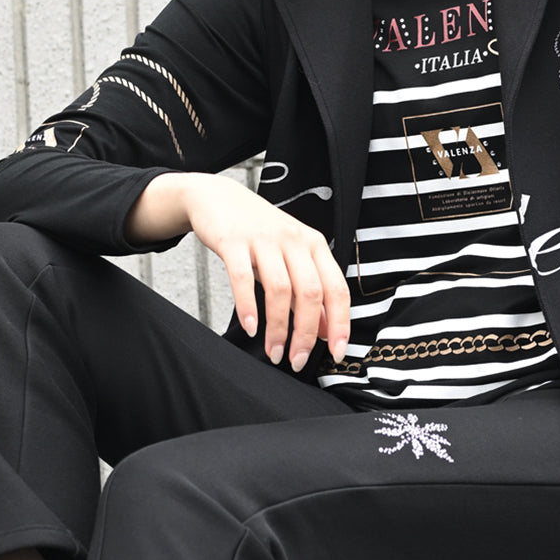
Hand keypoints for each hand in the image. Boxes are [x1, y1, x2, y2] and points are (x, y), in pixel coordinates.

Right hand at [126, 172, 349, 370]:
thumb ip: (310, 290)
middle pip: (311, 292)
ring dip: (278, 327)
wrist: (219, 197)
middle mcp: (294, 240)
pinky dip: (248, 307)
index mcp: (314, 245)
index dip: (340, 323)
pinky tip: (250, 328)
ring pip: (280, 289)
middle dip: (306, 333)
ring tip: (273, 353)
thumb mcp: (291, 256)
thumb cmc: (260, 234)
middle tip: (297, 361)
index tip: (336, 354)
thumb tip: (327, 330)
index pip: (337, 288)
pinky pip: (242, 278)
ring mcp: (264, 239)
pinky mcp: (234, 240)